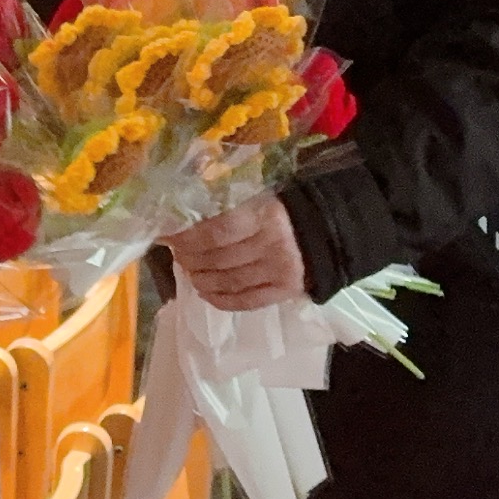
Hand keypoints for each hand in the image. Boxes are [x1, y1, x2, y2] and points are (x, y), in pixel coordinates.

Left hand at [161, 197, 307, 312]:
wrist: (329, 232)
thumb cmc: (285, 211)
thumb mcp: (261, 197)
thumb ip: (230, 204)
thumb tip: (186, 211)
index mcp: (265, 216)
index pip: (218, 231)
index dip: (188, 237)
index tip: (169, 236)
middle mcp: (272, 245)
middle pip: (219, 258)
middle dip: (190, 258)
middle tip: (177, 254)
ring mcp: (278, 272)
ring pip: (229, 281)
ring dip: (201, 279)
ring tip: (189, 271)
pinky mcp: (284, 292)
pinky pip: (246, 301)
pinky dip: (221, 300)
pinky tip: (205, 292)